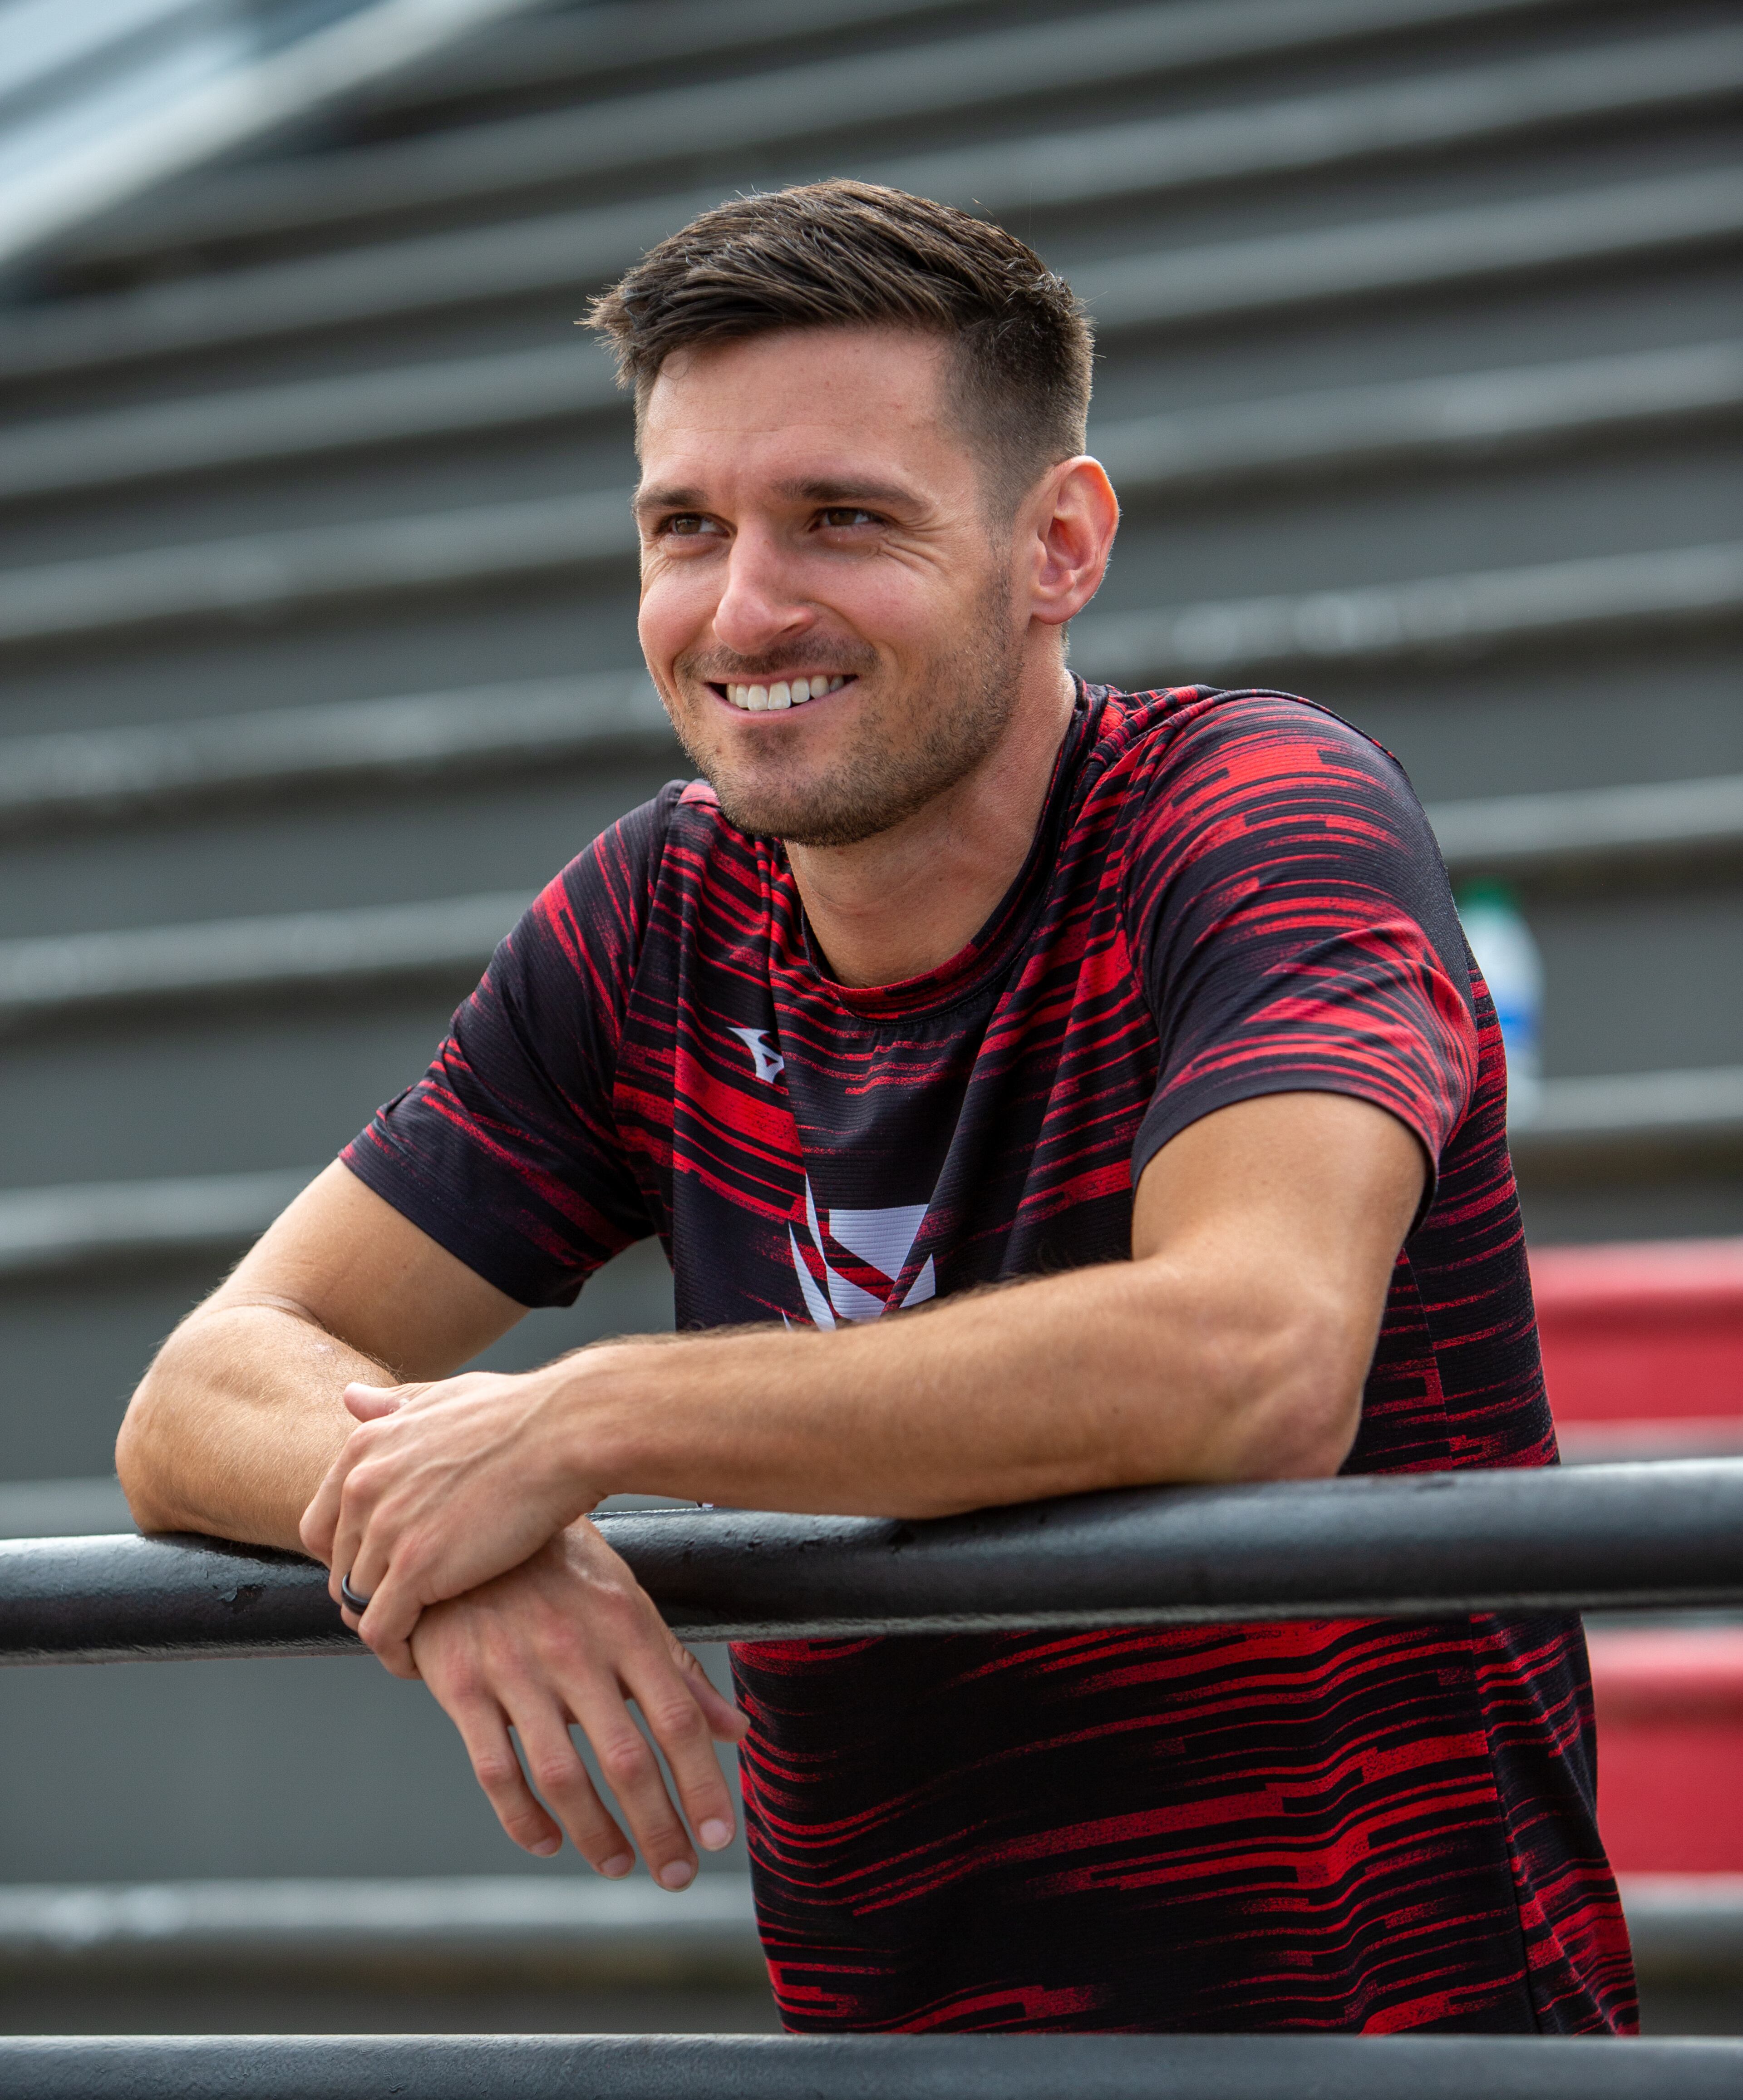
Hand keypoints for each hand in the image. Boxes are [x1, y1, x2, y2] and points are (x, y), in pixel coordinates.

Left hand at [300, 1366, 592, 1672]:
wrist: (566, 1433)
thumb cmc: (521, 1413)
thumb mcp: (444, 1396)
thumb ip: (394, 1407)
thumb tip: (350, 1398)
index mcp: (364, 1449)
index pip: (319, 1526)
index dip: (348, 1558)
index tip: (384, 1573)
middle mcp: (362, 1488)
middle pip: (338, 1568)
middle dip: (367, 1595)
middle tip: (408, 1614)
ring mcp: (386, 1529)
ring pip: (357, 1603)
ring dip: (385, 1626)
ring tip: (421, 1639)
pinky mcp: (416, 1569)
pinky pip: (382, 1632)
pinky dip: (397, 1654)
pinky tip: (424, 1659)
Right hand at [410, 1523, 747, 1887]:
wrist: (462, 1519)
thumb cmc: (559, 1565)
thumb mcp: (627, 1601)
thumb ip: (678, 1670)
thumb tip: (735, 1730)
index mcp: (625, 1625)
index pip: (678, 1719)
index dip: (703, 1784)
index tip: (721, 1835)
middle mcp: (574, 1649)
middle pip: (628, 1760)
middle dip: (659, 1827)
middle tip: (678, 1872)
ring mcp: (514, 1668)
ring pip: (562, 1776)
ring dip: (596, 1834)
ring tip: (620, 1865)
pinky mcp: (460, 1685)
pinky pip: (495, 1770)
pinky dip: (522, 1818)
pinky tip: (548, 1840)